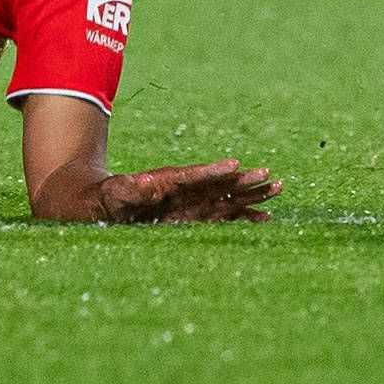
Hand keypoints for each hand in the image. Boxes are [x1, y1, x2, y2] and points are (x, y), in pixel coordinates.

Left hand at [100, 158, 280, 223]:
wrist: (106, 203)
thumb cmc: (108, 198)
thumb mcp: (114, 194)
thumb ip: (129, 189)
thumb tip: (146, 183)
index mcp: (168, 181)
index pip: (195, 175)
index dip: (214, 171)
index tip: (235, 165)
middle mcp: (186, 190)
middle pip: (219, 184)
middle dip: (243, 181)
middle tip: (269, 175)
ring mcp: (193, 203)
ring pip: (228, 198)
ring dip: (251, 195)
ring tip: (277, 188)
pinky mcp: (196, 216)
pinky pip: (224, 216)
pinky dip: (244, 217)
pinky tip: (265, 218)